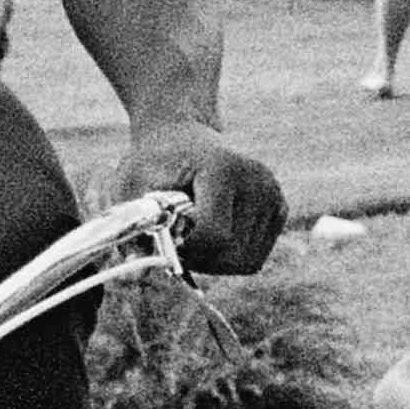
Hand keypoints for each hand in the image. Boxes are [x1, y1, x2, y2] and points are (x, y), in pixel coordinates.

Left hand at [127, 117, 286, 275]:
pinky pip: (255, 258)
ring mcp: (273, 194)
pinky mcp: (279, 208)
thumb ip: (134, 226)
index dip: (186, 249)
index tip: (165, 236)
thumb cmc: (152, 164)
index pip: (215, 236)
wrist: (180, 137)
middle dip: (200, 259)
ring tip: (193, 234)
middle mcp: (258, 181)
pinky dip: (230, 257)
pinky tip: (213, 235)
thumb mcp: (131, 186)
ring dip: (214, 261)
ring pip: (247, 262)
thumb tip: (134, 270)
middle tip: (176, 240)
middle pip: (233, 255)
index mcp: (224, 169)